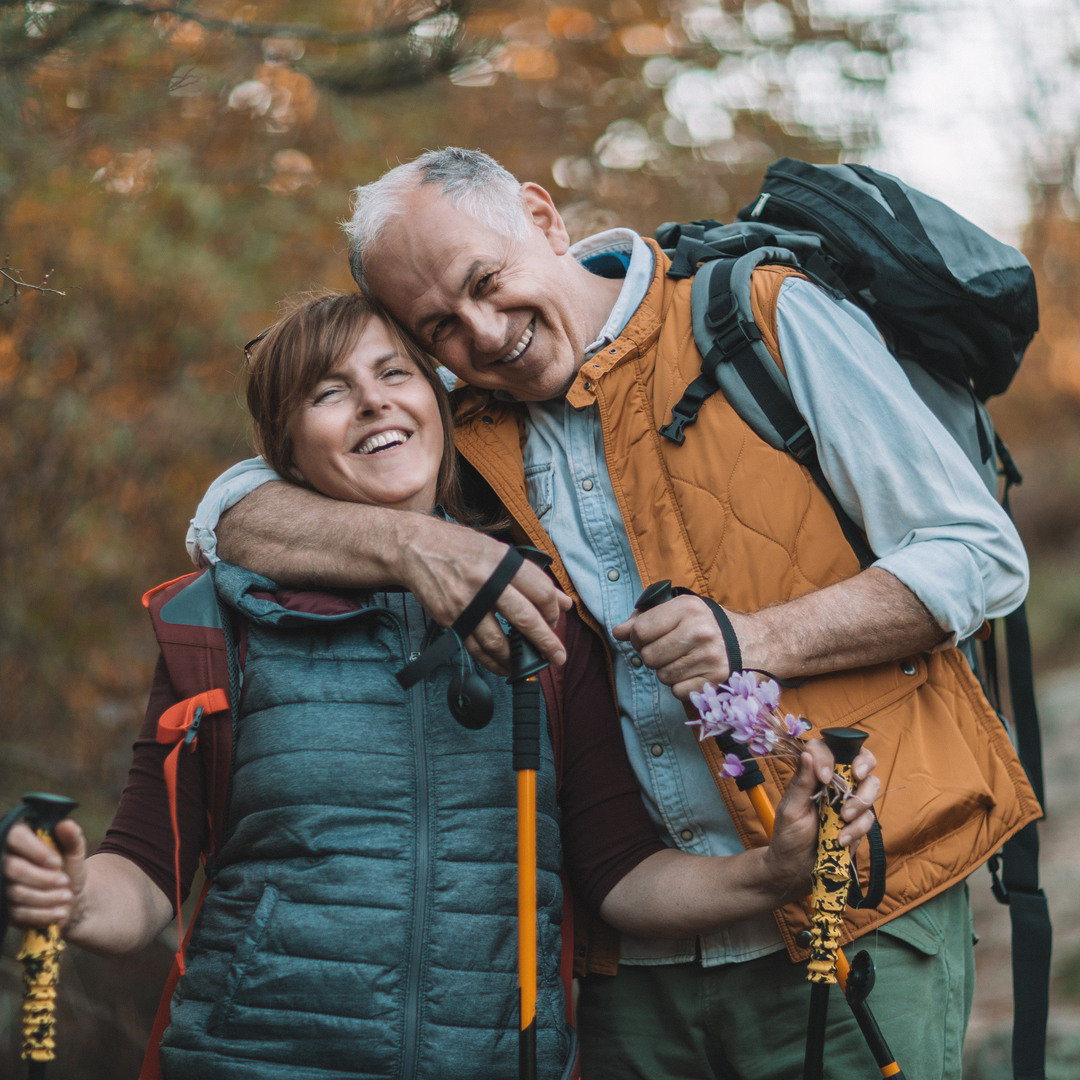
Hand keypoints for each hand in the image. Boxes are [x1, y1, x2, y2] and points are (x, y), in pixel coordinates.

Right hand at [3, 819, 86, 931]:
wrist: (70, 896)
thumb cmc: (68, 868)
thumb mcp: (75, 851)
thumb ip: (72, 837)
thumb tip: (65, 824)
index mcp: (21, 840)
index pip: (15, 837)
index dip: (36, 851)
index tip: (57, 863)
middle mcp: (6, 862)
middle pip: (14, 869)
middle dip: (43, 878)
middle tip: (65, 882)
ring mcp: (4, 887)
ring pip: (17, 892)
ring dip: (47, 897)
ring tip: (67, 897)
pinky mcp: (6, 909)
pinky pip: (19, 914)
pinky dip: (43, 914)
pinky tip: (60, 912)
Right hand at [397, 517, 571, 675]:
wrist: (415, 547)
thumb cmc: (459, 546)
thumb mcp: (499, 552)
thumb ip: (532, 578)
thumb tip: (564, 602)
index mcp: (502, 561)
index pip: (540, 591)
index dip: (553, 610)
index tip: (555, 620)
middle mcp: (485, 582)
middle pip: (525, 618)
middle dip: (546, 642)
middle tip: (558, 656)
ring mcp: (465, 603)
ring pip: (498, 641)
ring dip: (517, 658)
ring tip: (530, 665)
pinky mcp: (449, 618)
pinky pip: (475, 648)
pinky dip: (492, 662)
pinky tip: (504, 665)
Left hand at [613, 594, 731, 697]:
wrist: (756, 642)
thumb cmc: (710, 625)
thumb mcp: (682, 610)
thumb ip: (647, 618)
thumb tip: (618, 632)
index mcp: (688, 608)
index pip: (641, 630)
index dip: (637, 637)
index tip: (647, 638)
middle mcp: (699, 631)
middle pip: (649, 657)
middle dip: (653, 656)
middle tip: (668, 651)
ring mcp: (709, 657)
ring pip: (662, 676)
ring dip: (668, 671)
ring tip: (684, 660)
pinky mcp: (716, 680)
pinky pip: (677, 691)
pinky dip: (681, 685)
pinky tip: (694, 672)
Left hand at [765, 740, 879, 904]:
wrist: (795, 870)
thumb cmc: (788, 836)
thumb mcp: (791, 808)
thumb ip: (802, 782)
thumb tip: (809, 752)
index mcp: (813, 774)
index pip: (827, 749)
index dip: (829, 756)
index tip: (823, 775)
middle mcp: (834, 784)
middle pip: (860, 759)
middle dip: (864, 764)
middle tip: (857, 776)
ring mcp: (849, 802)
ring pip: (871, 786)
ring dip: (861, 801)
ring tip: (843, 818)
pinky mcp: (859, 823)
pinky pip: (869, 818)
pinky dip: (857, 828)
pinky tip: (841, 839)